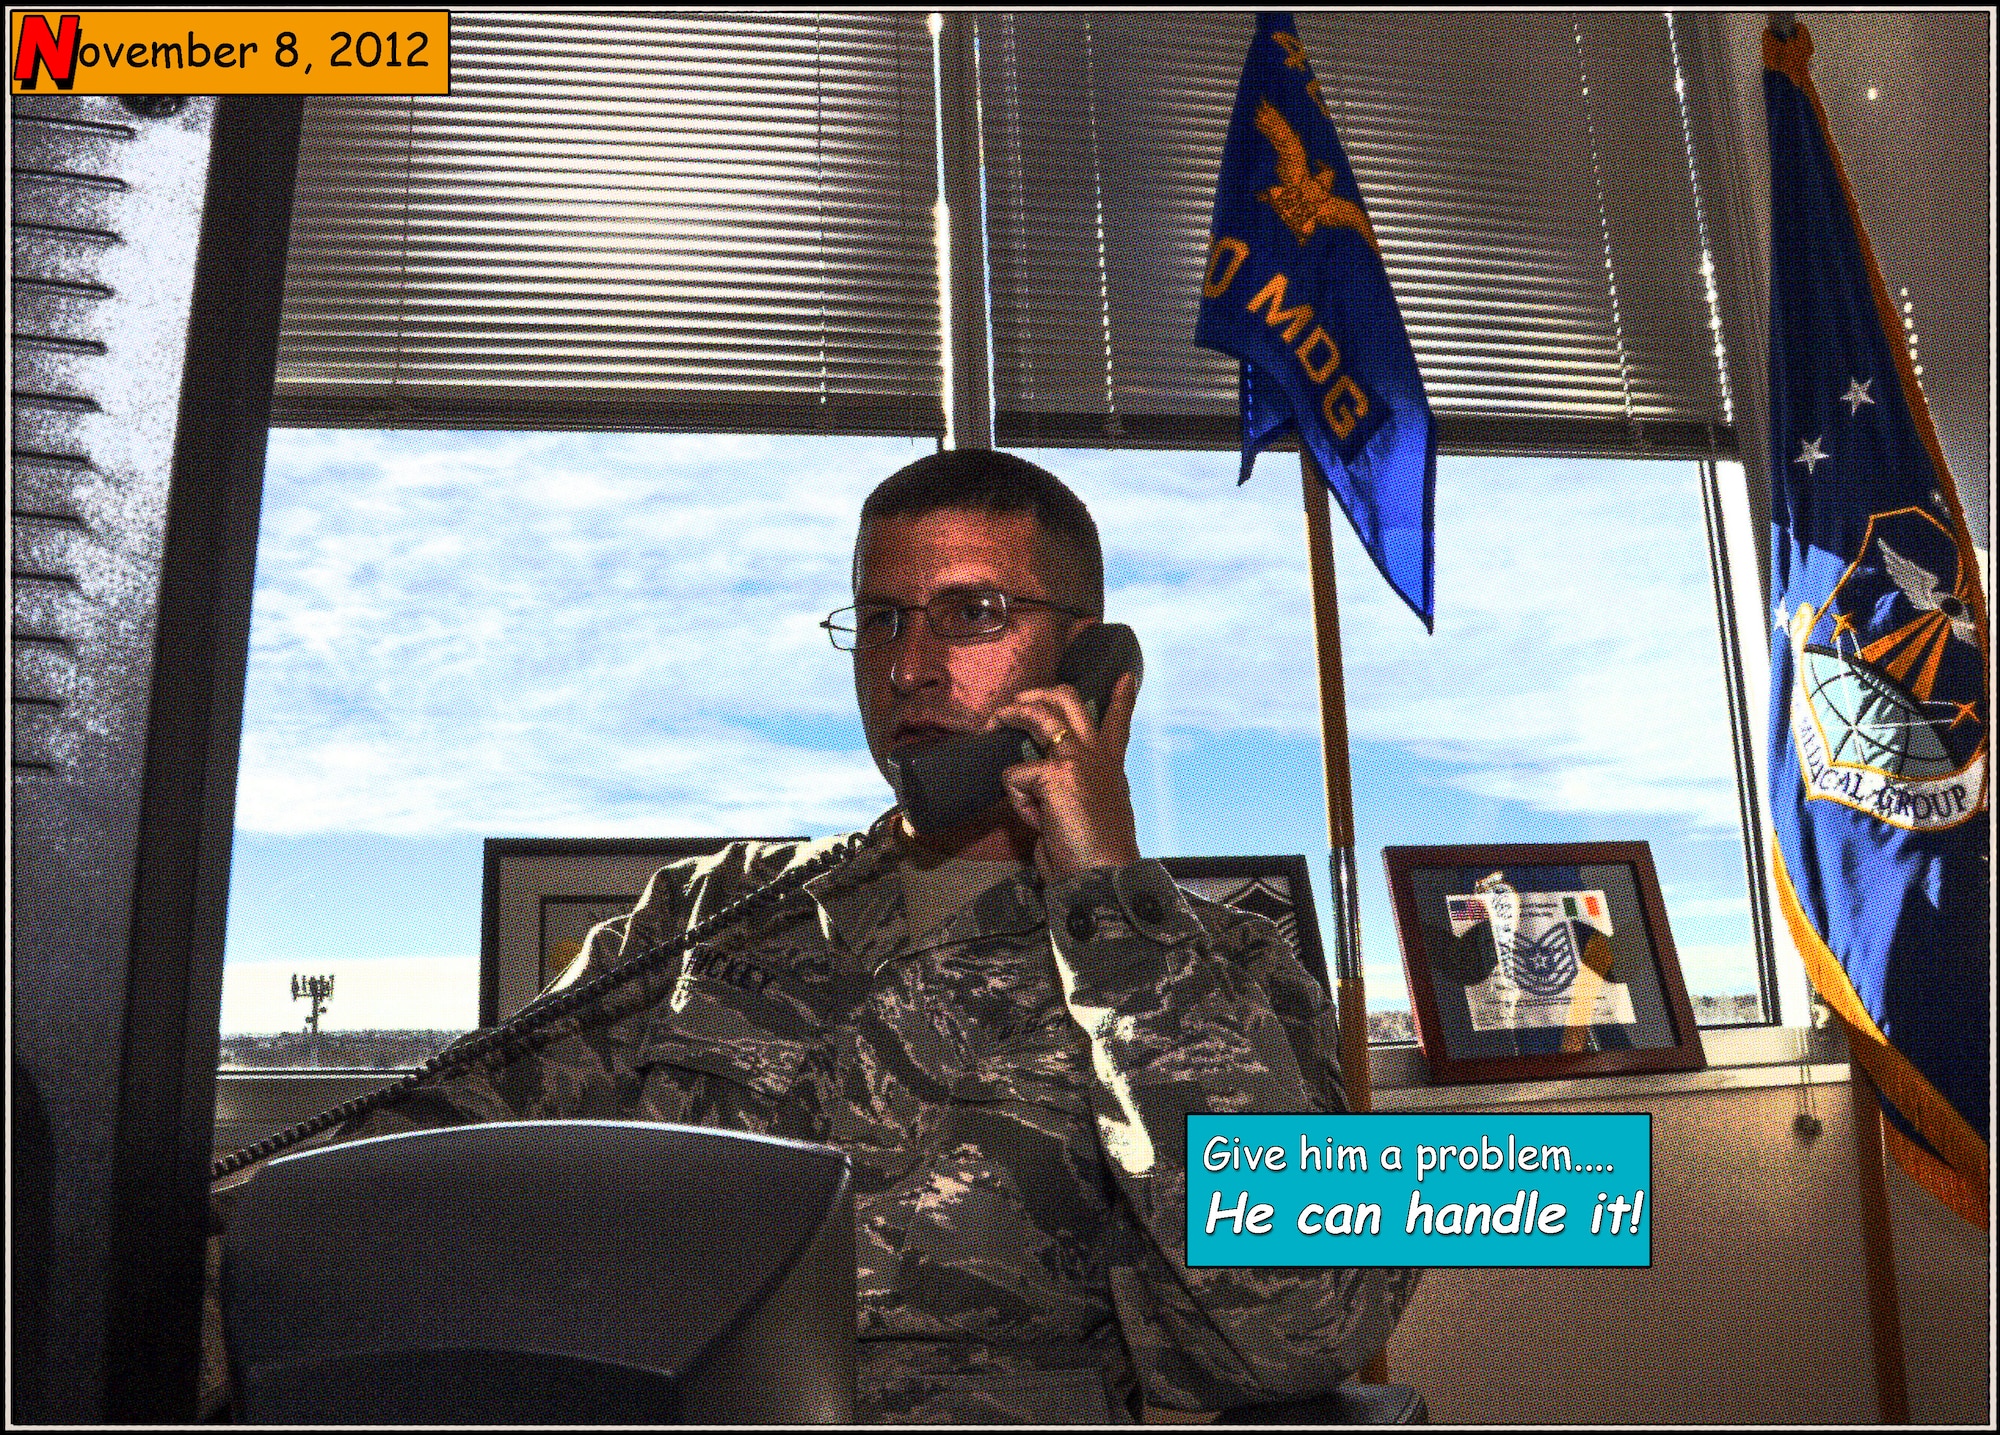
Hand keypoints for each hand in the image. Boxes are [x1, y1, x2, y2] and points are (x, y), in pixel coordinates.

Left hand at [992, 669, 1141, 879]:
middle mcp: (1096, 756)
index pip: (1118, 722)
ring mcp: (1076, 760)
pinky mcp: (1053, 776)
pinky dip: (1015, 798)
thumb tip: (1042, 781)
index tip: (1125, 676)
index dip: (1122, 697)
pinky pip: (1014, 775)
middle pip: (1070, 701)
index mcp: (1111, 767)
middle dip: (1039, 693)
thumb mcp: (1098, 812)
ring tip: (995, 722)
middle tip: (1019, 702)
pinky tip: (1032, 818)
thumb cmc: (1096, 856)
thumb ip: (1078, 788)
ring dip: (1011, 714)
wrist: (1102, 877)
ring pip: (1038, 715)